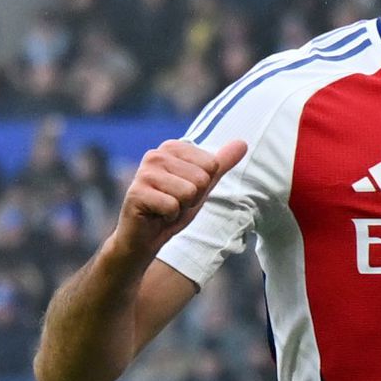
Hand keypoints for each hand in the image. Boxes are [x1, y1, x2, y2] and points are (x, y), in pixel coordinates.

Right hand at [120, 137, 247, 248]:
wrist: (144, 237)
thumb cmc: (172, 208)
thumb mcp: (201, 185)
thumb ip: (221, 164)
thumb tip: (243, 142)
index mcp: (172, 148)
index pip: (211, 165)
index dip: (203, 186)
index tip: (184, 192)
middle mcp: (156, 155)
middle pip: (201, 178)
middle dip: (192, 198)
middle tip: (174, 203)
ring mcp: (144, 172)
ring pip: (189, 192)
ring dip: (181, 208)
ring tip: (165, 209)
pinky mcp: (137, 192)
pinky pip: (173, 206)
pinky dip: (169, 217)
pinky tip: (156, 216)